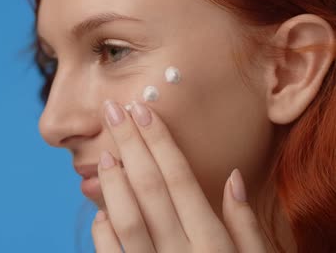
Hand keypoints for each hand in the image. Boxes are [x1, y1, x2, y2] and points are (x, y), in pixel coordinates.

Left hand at [91, 100, 266, 252]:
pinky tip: (101, 212)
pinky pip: (109, 252)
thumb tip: (234, 177)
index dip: (159, 141)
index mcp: (212, 241)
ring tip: (104, 155)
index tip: (142, 109)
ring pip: (127, 218)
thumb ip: (246, 226)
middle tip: (113, 110)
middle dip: (130, 143)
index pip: (180, 178)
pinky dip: (103, 229)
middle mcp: (181, 251)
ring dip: (113, 182)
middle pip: (150, 187)